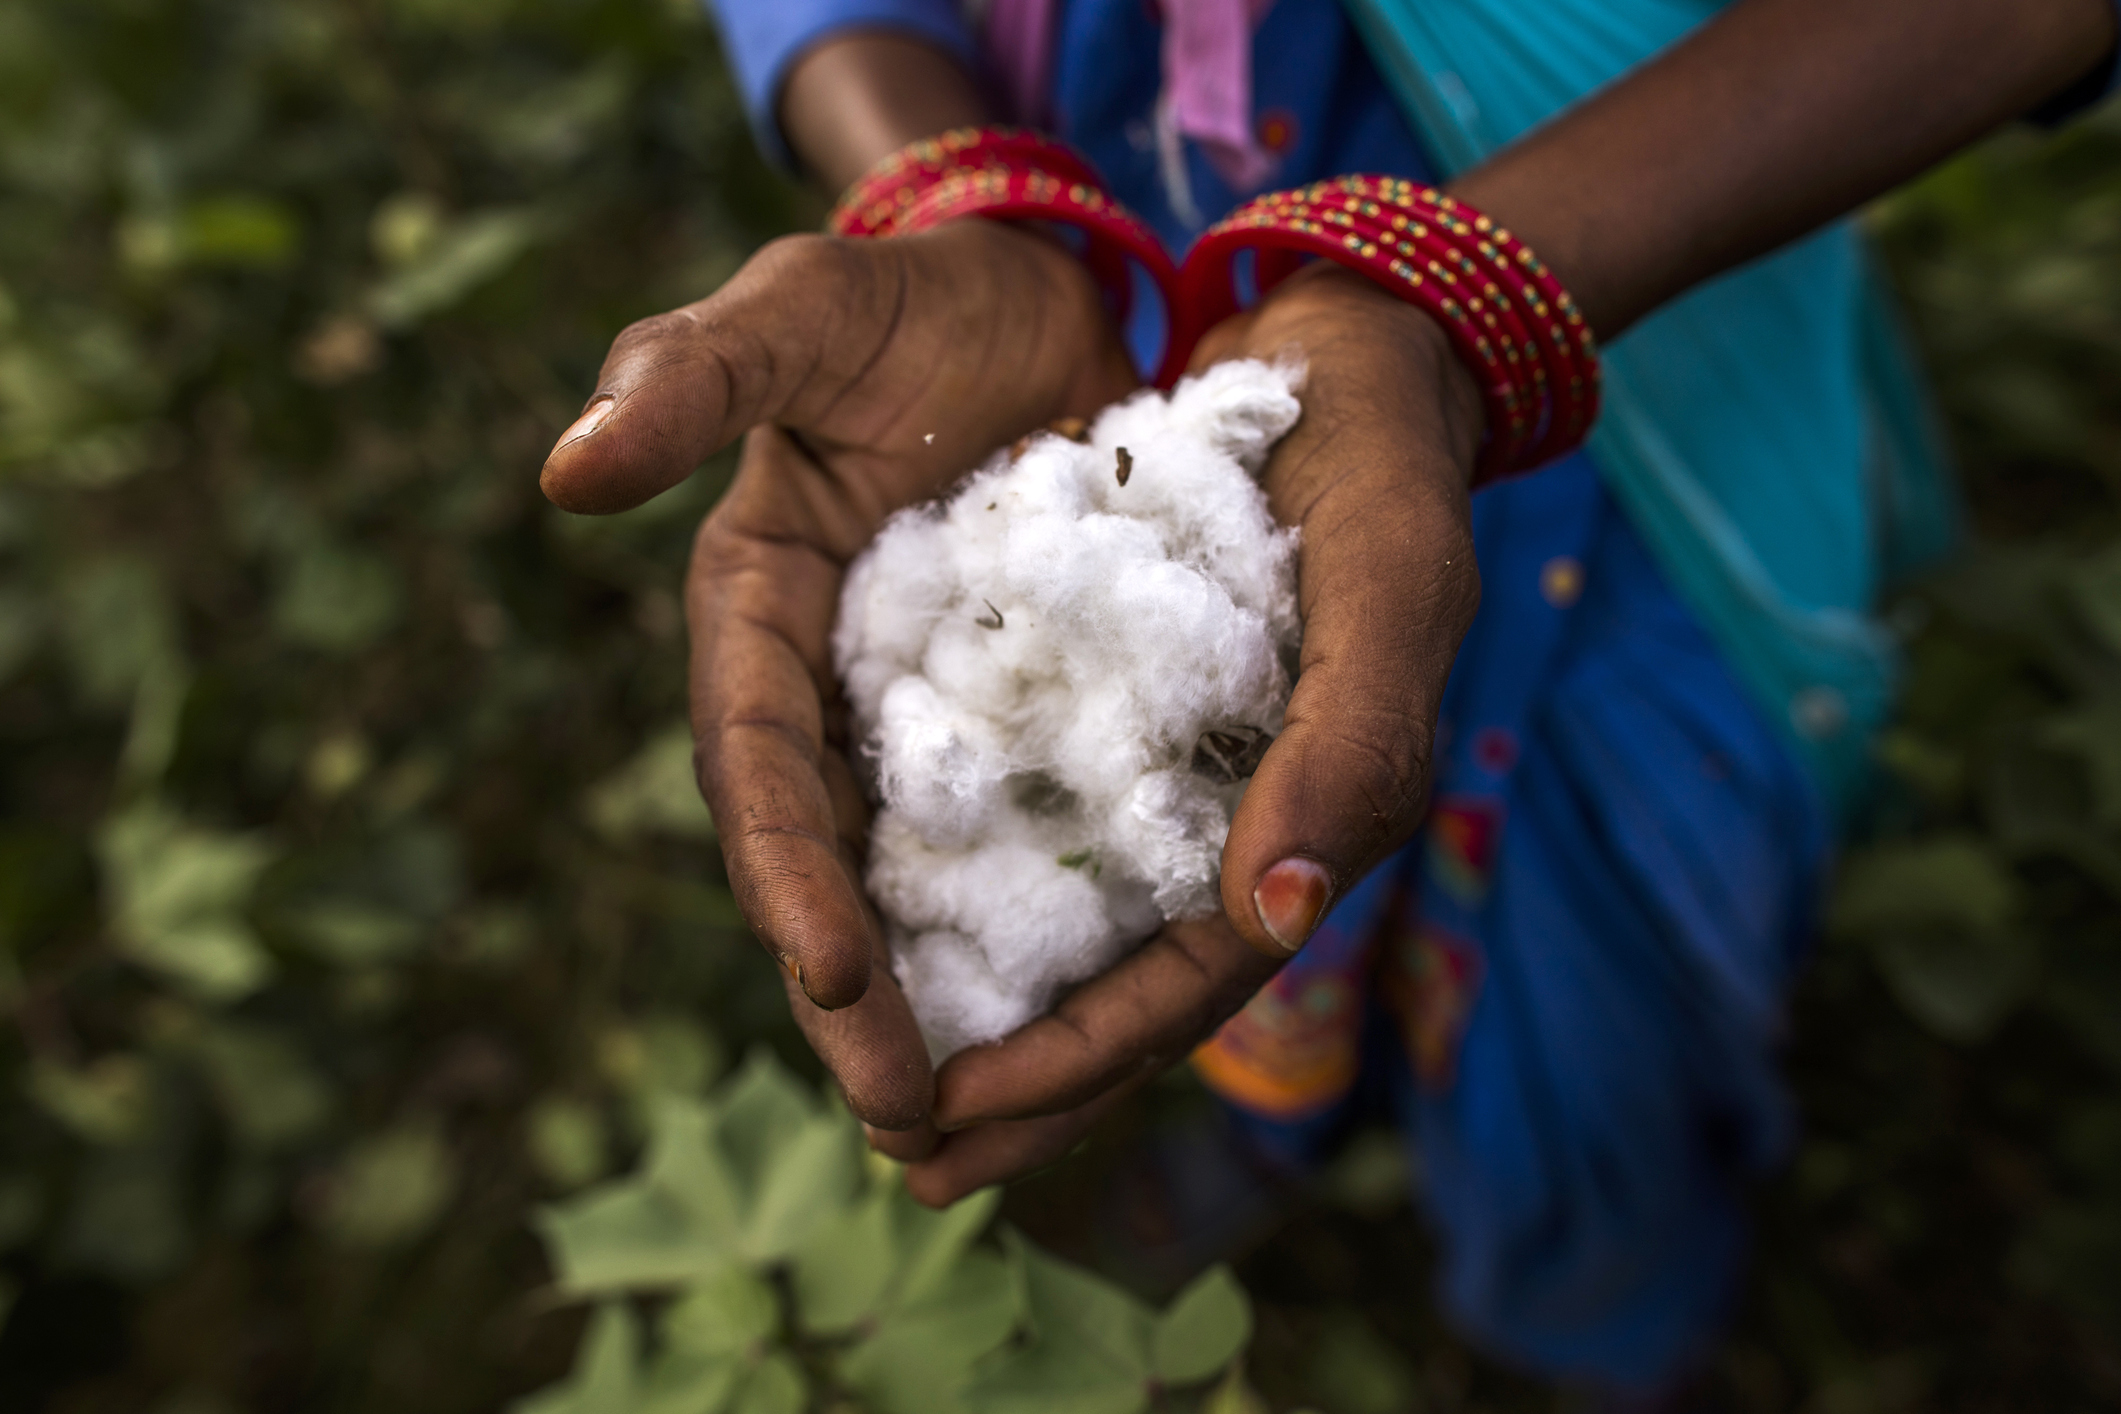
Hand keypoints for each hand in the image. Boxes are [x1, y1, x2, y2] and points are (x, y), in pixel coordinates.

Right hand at [540, 219, 1136, 1130]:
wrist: (1022, 297)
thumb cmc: (902, 297)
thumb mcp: (800, 305)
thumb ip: (691, 374)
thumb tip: (565, 472)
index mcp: (758, 616)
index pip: (760, 766)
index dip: (787, 872)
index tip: (828, 978)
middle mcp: (828, 690)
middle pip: (831, 864)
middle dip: (860, 999)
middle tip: (911, 1122)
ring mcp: (919, 715)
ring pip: (917, 881)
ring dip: (942, 1002)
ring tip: (986, 1125)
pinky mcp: (1013, 719)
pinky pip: (1016, 838)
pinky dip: (1033, 928)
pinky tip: (1082, 1019)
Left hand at [903, 265, 1485, 1204]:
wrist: (1355, 348)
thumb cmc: (1386, 463)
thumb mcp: (1390, 584)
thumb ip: (1352, 746)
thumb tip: (1275, 915)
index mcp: (1300, 819)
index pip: (1181, 982)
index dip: (1070, 1067)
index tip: (944, 1132)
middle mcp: (1229, 816)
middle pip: (1115, 981)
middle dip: (1014, 1078)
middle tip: (894, 1151)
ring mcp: (1171, 765)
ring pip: (1068, 916)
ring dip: (981, 996)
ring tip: (874, 1067)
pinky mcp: (1118, 702)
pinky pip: (1038, 811)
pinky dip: (970, 868)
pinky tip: (888, 904)